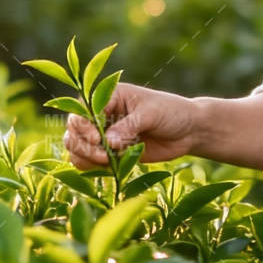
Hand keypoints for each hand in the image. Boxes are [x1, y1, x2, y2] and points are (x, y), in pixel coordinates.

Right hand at [61, 82, 200, 167]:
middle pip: (73, 130)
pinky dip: (92, 166)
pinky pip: (88, 161)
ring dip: (85, 157)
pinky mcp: (110, 152)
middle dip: (83, 145)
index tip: (98, 139)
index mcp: (109, 96)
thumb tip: (108, 143)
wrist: (189, 131)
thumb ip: (129, 126)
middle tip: (105, 156)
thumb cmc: (172, 112)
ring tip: (108, 161)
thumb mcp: (151, 114)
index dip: (83, 126)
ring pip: (76, 147)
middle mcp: (101, 114)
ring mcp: (104, 134)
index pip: (80, 110)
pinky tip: (110, 166)